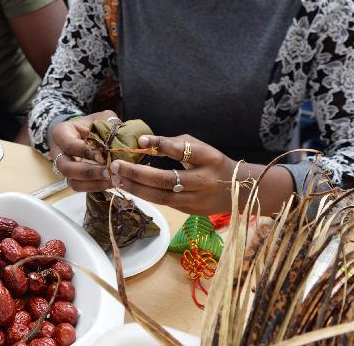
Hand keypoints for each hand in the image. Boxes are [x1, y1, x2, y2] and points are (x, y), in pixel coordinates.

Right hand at [48, 110, 117, 191]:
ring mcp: (63, 167)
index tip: (103, 156)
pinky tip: (110, 183)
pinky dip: (95, 187)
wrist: (81, 132)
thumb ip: (108, 121)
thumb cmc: (90, 124)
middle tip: (108, 172)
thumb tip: (121, 129)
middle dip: (89, 172)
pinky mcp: (72, 177)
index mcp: (61, 133)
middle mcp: (58, 152)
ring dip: (93, 183)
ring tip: (111, 180)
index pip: (70, 145)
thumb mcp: (97, 118)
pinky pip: (80, 187)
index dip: (86, 152)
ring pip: (72, 182)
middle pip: (67, 168)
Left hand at [108, 134, 236, 213]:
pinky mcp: (189, 212)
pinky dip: (145, 195)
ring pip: (161, 197)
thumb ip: (175, 144)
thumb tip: (144, 144)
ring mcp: (196, 200)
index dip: (163, 145)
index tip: (141, 140)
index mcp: (208, 159)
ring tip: (116, 179)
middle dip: (137, 173)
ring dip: (136, 189)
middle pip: (166, 180)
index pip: (184, 152)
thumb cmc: (212, 163)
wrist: (237, 190)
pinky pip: (163, 204)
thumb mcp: (200, 148)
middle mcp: (203, 182)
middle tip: (116, 165)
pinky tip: (129, 187)